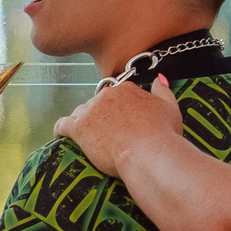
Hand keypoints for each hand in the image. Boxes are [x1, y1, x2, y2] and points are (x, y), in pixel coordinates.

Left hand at [52, 74, 180, 179]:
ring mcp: (91, 110)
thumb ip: (163, 91)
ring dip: (82, 124)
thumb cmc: (163, 134)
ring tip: (87, 139)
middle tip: (105, 134)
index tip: (118, 122)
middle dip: (98, 117)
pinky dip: (60, 130)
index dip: (115, 110)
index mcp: (126, 89)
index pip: (114, 95)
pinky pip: (62, 125)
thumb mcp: (170, 107)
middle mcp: (106, 95)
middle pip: (96, 104)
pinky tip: (60, 136)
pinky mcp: (78, 126)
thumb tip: (159, 78)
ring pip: (80, 113)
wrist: (149, 152)